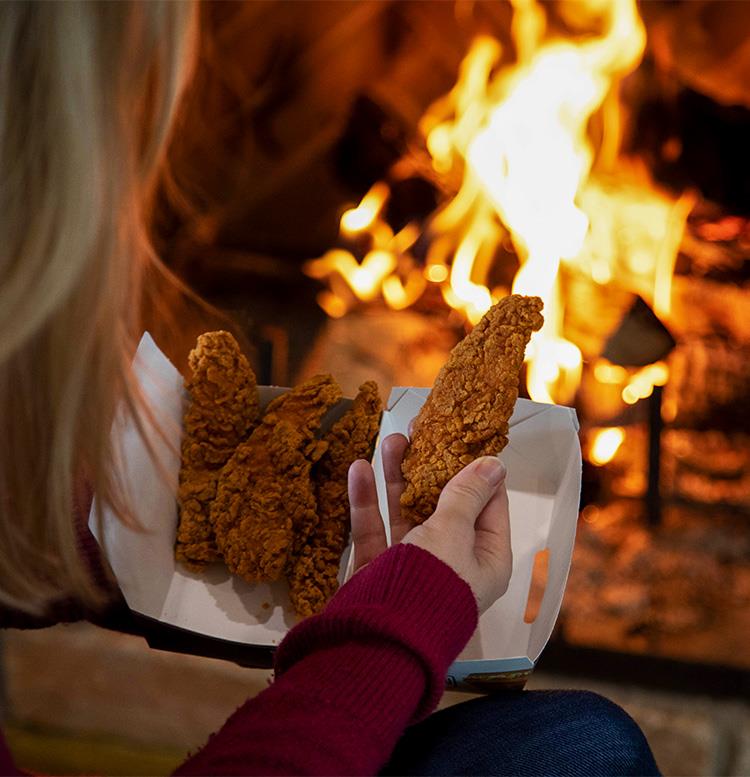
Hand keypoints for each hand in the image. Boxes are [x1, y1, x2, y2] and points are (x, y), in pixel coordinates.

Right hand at [348, 434, 512, 612]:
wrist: (380, 636)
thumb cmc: (430, 582)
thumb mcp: (454, 532)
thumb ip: (466, 495)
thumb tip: (494, 464)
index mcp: (485, 558)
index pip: (489, 505)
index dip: (477, 470)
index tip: (465, 438)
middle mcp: (453, 560)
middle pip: (444, 504)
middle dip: (431, 467)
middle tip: (422, 430)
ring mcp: (414, 563)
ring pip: (407, 512)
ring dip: (399, 476)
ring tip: (393, 440)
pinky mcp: (380, 568)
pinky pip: (376, 529)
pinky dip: (367, 501)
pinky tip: (359, 469)